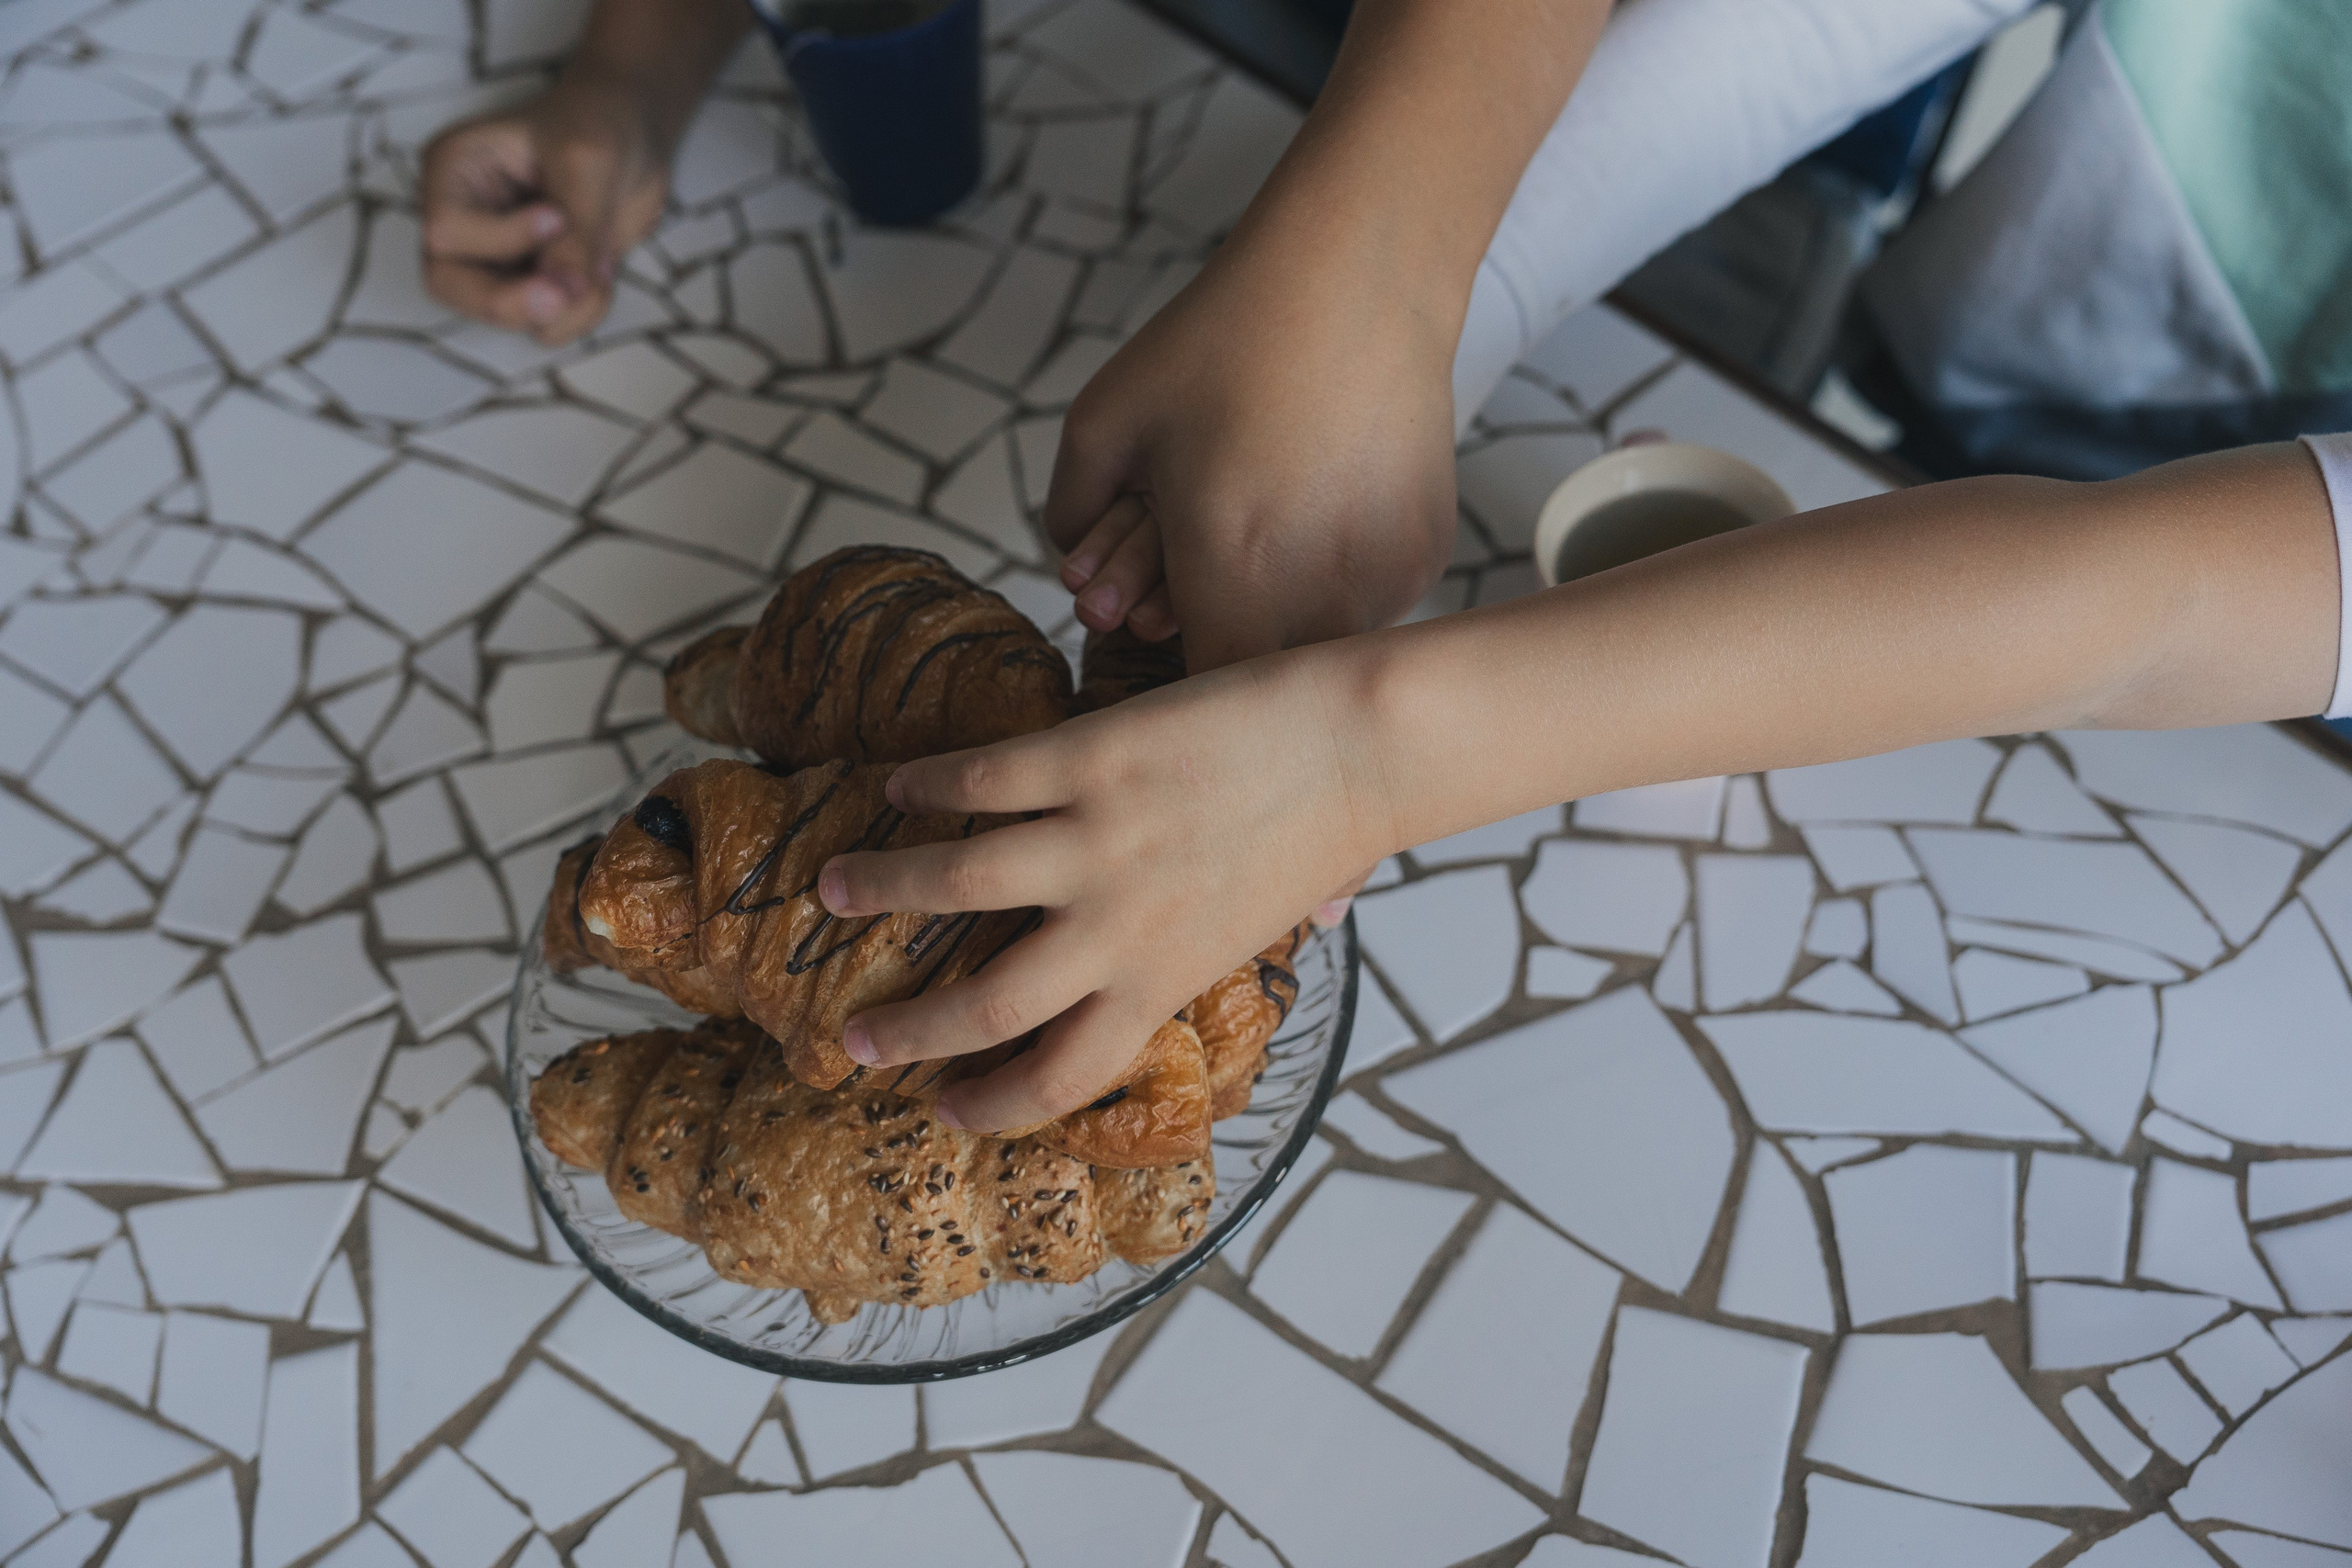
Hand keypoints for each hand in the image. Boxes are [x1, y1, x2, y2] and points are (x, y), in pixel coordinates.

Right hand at [418, 78, 668, 344]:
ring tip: (601, 269)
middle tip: (563, 296)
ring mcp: (495, 255)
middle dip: (511, 302)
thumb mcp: (588, 163)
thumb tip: (564, 293)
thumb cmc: (597, 125)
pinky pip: (546, 324)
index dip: (501, 239)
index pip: (446, 232)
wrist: (633, 135)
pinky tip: (602, 275)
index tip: (555, 217)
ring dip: (561, 310)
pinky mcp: (532, 281)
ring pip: (502, 317)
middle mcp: (463, 218)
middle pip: (450, 286)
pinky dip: (580, 313)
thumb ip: (575, 230)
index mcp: (454, 172)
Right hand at [813, 649, 1390, 1132]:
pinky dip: (928, 786)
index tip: (940, 1109)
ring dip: (879, 887)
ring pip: (953, 880)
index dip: (988, 1106)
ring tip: (832, 886)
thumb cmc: (1324, 834)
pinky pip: (985, 779)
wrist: (1364, 744)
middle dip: (901, 1032)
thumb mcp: (1249, 931)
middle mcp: (1119, 927)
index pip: (1056, 1078)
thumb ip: (1179, 962)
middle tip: (851, 1042)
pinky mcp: (1094, 757)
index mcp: (1160, 981)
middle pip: (982, 1007)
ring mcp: (1100, 840)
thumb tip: (1142, 992)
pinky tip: (896, 785)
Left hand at [1047, 242, 1460, 668]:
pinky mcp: (1425, 560)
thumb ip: (1068, 520)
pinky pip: (1366, 607)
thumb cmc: (1224, 344)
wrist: (1355, 281)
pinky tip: (1318, 507)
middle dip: (1212, 640)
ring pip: (1316, 648)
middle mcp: (1321, 598)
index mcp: (1233, 577)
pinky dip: (1332, 583)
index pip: (1195, 700)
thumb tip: (1074, 580)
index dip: (1165, 691)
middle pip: (1255, 680)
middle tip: (1189, 557)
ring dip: (1277, 615)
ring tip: (1261, 519)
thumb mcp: (1105, 421)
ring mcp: (1384, 582)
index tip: (1145, 645)